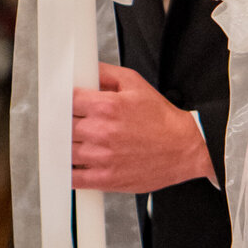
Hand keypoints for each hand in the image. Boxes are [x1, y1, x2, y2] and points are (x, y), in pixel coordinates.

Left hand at [72, 63, 216, 192]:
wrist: (185, 148)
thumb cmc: (162, 119)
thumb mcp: (136, 84)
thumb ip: (106, 74)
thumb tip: (86, 69)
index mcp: (107, 106)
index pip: (67, 101)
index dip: (63, 101)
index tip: (65, 105)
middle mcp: (102, 131)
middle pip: (62, 126)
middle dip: (64, 123)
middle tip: (71, 122)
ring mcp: (102, 157)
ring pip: (64, 151)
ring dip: (66, 146)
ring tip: (74, 142)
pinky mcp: (106, 178)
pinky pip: (74, 178)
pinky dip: (69, 171)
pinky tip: (74, 164)